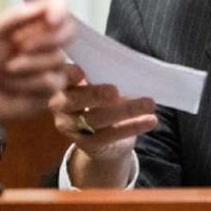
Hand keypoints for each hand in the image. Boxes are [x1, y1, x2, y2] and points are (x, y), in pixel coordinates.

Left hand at [0, 0, 73, 150]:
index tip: (51, 19)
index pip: (58, 6)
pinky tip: (13, 85)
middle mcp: (45, 40)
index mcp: (32, 21)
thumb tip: (43, 7)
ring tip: (7, 70)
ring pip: (57, 58)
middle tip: (21, 47)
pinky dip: (28, 83)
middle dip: (45, 40)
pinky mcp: (51, 88)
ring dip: (27, 65)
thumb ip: (15, 17)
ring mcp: (50, 64)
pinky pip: (51, 82)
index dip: (60, 10)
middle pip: (69, 31)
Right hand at [48, 64, 156, 186]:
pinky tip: (150, 120)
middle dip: (95, 95)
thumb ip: (101, 73)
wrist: (102, 138)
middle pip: (75, 100)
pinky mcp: (87, 144)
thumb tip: (127, 66)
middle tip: (115, 91)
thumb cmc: (101, 98)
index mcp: (62, 83)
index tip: (80, 71)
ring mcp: (71, 126)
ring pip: (96, 119)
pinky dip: (133, 126)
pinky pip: (111, 135)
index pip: (61, 75)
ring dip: (126, 110)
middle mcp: (60, 105)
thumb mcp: (97, 82)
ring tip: (149, 103)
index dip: (67, 74)